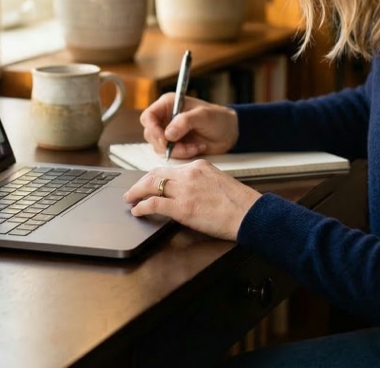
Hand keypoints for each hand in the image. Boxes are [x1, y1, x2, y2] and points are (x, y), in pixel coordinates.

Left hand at [123, 161, 260, 240]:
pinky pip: (154, 204)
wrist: (249, 213)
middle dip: (141, 182)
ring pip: (151, 186)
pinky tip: (137, 211)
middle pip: (156, 174)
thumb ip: (200, 182)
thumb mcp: (218, 182)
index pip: (169, 169)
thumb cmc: (239, 203)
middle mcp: (189, 174)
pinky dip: (142, 206)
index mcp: (199, 166)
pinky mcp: (183, 208)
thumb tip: (187, 192)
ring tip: (130, 199)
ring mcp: (185, 190)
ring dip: (137, 193)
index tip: (148, 182)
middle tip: (132, 191)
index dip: (155, 177)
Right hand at [139, 92, 238, 158]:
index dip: (152, 128)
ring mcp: (169, 133)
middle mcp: (165, 118)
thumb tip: (168, 133)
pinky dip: (182, 154)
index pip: (148, 116)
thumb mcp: (203, 116)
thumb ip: (185, 122)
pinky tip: (196, 148)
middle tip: (182, 146)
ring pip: (159, 147)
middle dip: (166, 143)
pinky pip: (169, 154)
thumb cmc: (218, 118)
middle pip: (151, 134)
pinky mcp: (175, 145)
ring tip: (195, 146)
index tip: (164, 139)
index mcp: (169, 104)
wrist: (229, 133)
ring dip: (177, 150)